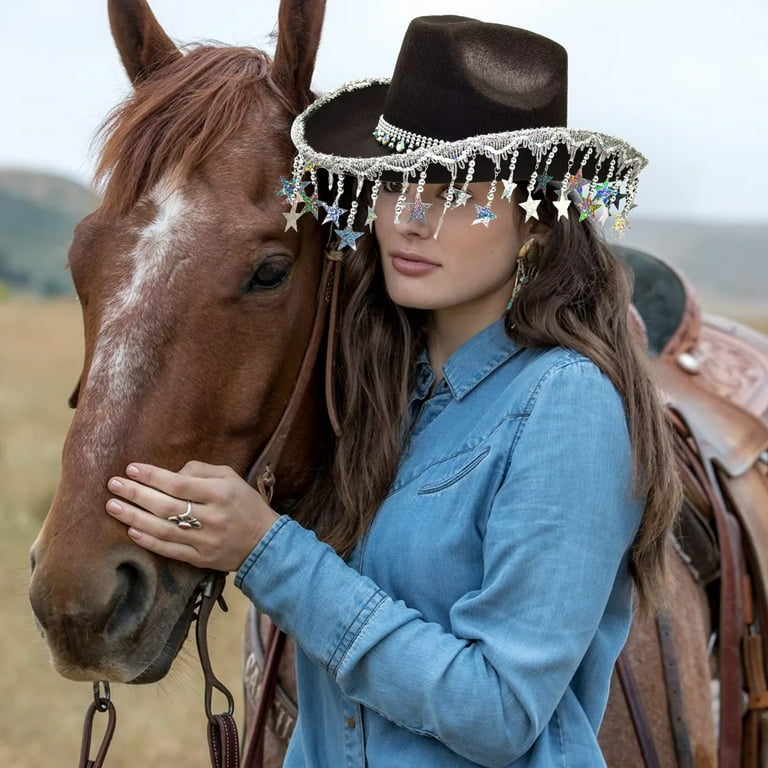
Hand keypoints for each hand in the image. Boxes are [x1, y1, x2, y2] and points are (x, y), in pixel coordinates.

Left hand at [105, 461, 278, 571]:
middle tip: (113, 485)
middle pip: (167, 506)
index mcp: (221, 493)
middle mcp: (213, 517)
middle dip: (136, 494)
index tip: (131, 468)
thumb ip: (202, 470)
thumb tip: (171, 473)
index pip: (180, 484)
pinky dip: (149, 541)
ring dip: (134, 517)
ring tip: (113, 506)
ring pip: (163, 529)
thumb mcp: (231, 477)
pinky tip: (131, 531)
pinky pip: (170, 550)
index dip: (153, 476)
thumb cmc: (245, 503)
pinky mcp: (201, 559)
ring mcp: (206, 540)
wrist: (265, 542)